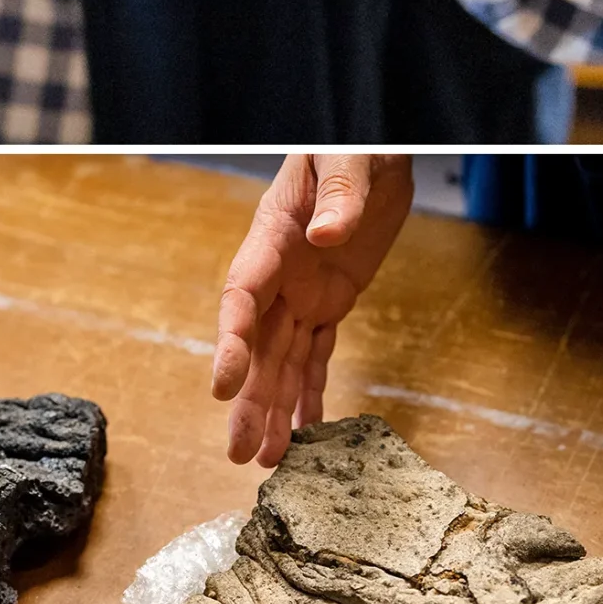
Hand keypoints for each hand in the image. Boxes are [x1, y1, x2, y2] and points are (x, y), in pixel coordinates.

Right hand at [211, 153, 412, 465]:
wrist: (380, 148)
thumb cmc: (354, 144)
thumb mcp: (348, 158)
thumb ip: (339, 195)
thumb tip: (325, 237)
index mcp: (272, 237)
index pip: (242, 295)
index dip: (229, 342)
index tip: (222, 385)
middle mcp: (280, 273)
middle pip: (257, 345)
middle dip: (247, 399)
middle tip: (237, 451)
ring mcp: (303, 291)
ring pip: (284, 360)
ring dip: (275, 408)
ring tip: (264, 460)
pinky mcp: (332, 302)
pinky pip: (317, 354)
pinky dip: (311, 392)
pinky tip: (304, 431)